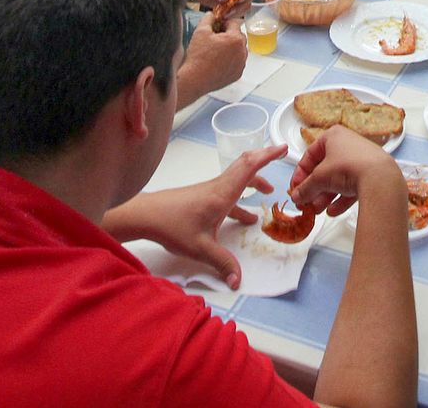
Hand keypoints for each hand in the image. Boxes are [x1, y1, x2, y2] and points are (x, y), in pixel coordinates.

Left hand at [105, 144, 285, 289]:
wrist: (145, 216)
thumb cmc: (172, 227)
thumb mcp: (200, 248)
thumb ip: (221, 263)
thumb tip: (238, 280)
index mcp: (222, 194)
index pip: (249, 167)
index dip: (267, 155)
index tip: (283, 148)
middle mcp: (218, 188)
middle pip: (244, 166)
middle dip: (264, 161)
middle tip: (280, 157)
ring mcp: (210, 191)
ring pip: (236, 179)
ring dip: (253, 181)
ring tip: (267, 193)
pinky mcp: (202, 198)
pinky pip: (228, 192)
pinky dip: (240, 198)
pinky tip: (244, 218)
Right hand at [181, 17, 247, 98]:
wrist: (194, 79)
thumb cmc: (198, 56)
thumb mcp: (201, 31)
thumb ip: (208, 18)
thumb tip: (212, 14)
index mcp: (236, 39)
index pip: (234, 23)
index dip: (224, 23)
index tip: (216, 27)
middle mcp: (242, 51)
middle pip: (238, 36)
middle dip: (228, 35)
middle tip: (214, 39)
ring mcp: (241, 64)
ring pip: (238, 50)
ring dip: (230, 48)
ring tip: (215, 52)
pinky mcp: (237, 74)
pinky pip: (237, 62)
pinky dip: (230, 60)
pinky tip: (217, 62)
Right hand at [290, 125, 402, 216]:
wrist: (380, 178)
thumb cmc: (349, 167)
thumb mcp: (320, 178)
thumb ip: (306, 188)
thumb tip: (297, 196)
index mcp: (334, 136)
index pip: (310, 154)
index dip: (301, 173)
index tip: (296, 187)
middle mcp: (348, 145)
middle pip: (325, 169)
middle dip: (314, 188)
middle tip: (305, 201)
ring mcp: (361, 160)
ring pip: (338, 179)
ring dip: (325, 196)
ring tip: (316, 210)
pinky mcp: (371, 175)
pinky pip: (352, 187)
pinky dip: (341, 199)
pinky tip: (332, 211)